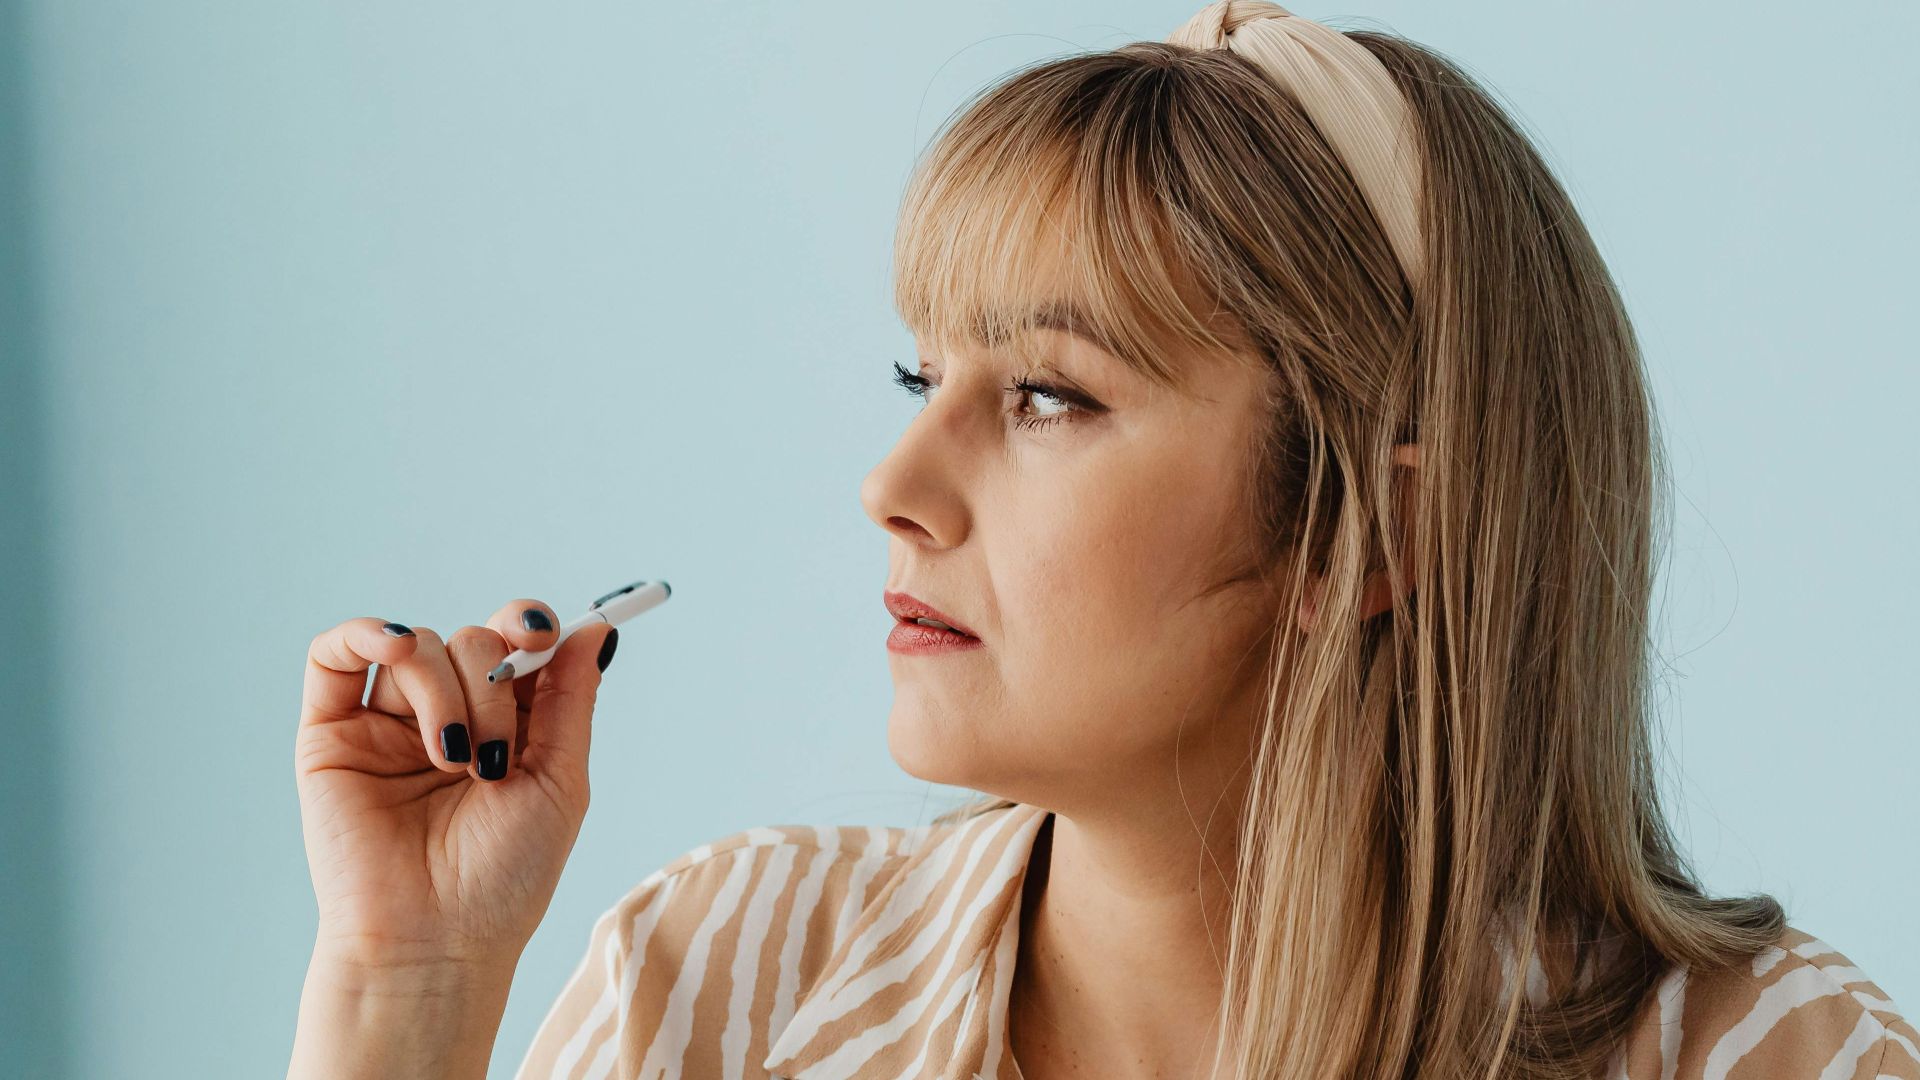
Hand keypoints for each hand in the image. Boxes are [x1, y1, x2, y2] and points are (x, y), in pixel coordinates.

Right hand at [293, 600, 616, 973]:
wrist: (435, 940)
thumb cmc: (504, 877)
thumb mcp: (561, 780)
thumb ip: (572, 698)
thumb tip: (596, 629)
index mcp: (505, 723)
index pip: (514, 643)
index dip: (528, 624)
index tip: (540, 635)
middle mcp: (446, 715)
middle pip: (471, 641)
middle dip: (491, 685)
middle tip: (496, 755)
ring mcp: (386, 723)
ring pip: (417, 647)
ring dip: (447, 691)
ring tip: (455, 761)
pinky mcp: (330, 734)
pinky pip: (335, 655)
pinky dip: (366, 634)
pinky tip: (395, 648)